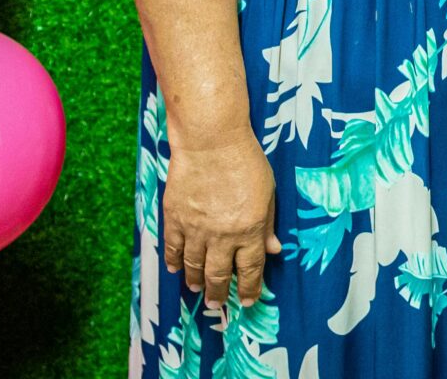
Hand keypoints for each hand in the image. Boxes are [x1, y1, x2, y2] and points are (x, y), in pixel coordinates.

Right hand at [162, 135, 281, 310]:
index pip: (250, 269)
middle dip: (219, 294)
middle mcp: (223, 235)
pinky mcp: (175, 218)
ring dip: (196, 281)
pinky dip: (173, 261)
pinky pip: (172, 247)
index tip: (247, 301)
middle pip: (219, 274)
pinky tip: (175, 269)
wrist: (210, 141)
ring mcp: (196, 229)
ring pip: (194, 266)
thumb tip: (274, 250)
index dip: (249, 288)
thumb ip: (268, 224)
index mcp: (250, 230)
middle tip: (218, 304)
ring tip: (198, 290)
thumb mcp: (268, 193)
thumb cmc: (245, 161)